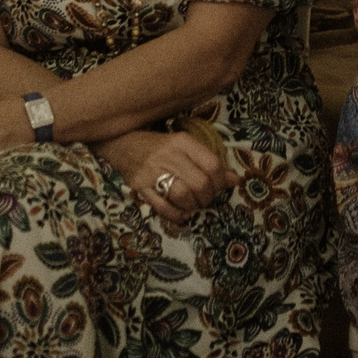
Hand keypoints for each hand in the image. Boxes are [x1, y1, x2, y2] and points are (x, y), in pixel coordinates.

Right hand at [96, 128, 236, 226]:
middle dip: (208, 197)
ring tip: (192, 205)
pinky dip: (176, 215)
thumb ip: (208, 162)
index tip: (219, 187)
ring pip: (183, 196)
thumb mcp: (184, 146)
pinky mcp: (140, 187)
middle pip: (200, 183)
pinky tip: (181, 214)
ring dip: (193, 206)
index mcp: (183, 142)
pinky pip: (163, 208)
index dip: (221, 182)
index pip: (212, 165)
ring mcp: (153, 172)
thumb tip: (235, 180)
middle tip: (205, 199)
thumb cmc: (158, 145)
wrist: (121, 143)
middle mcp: (169, 156)